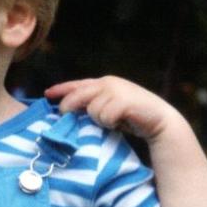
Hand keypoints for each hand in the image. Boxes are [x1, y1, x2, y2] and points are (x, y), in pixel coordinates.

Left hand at [45, 76, 174, 142]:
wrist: (160, 121)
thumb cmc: (132, 118)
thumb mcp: (108, 110)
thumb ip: (91, 108)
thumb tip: (67, 114)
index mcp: (103, 83)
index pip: (77, 84)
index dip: (61, 89)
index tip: (47, 95)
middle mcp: (108, 83)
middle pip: (77, 95)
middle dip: (69, 108)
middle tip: (66, 117)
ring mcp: (116, 91)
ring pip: (91, 110)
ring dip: (98, 120)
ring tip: (112, 122)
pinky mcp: (123, 101)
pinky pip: (104, 116)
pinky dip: (109, 123)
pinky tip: (120, 123)